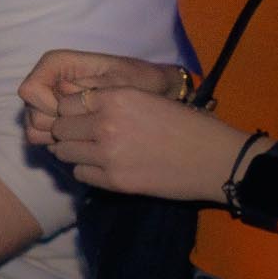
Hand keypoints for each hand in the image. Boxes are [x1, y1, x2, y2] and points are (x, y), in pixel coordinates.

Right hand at [19, 47, 187, 134]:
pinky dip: (59, 143)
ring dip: (57, 137)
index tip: (81, 114)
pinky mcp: (53, 117)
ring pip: (33, 127)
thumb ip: (93, 86)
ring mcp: (47, 101)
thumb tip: (62, 90)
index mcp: (56, 63)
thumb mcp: (123, 81)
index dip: (49, 106)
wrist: (152, 93)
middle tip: (89, 128)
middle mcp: (46, 81)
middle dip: (57, 125)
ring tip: (89, 136)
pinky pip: (42, 137)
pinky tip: (84, 142)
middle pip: (30, 111)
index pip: (30, 90)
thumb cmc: (140, 81)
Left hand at [38, 73, 252, 203]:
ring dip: (75, 152)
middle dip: (68, 132)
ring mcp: (107, 154)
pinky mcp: (114, 180)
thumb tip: (76, 104)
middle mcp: (106, 124)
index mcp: (116, 98)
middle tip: (83, 137)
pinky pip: (80, 173)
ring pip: (64, 152)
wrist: (217, 160)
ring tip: (93, 152)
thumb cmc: (189, 126)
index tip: (80, 117)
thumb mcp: (149, 99)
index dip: (70, 111)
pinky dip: (87, 170)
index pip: (65, 103)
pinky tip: (105, 167)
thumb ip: (112, 100)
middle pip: (59, 128)